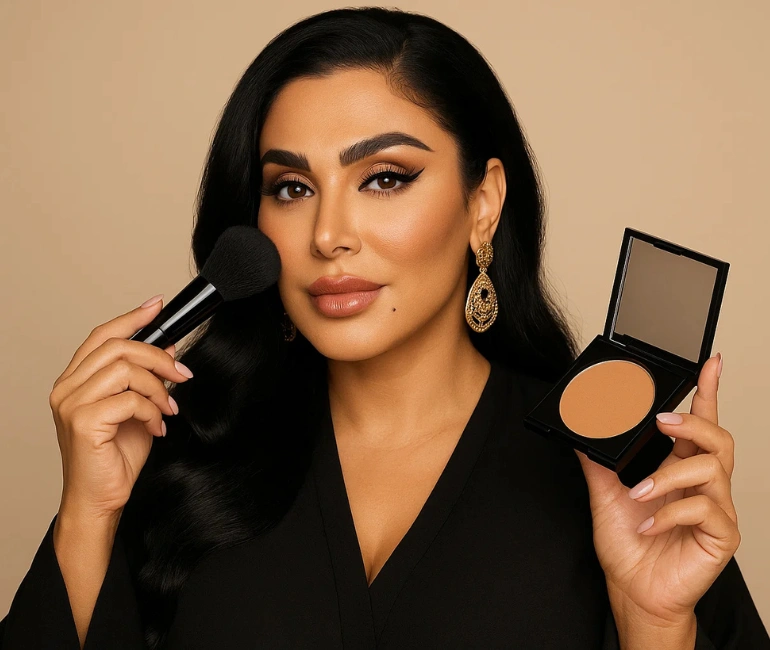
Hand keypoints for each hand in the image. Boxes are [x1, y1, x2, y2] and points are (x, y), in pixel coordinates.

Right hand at [49, 295, 192, 518]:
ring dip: (158, 388)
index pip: (102, 336)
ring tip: (167, 409)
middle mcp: (67, 388)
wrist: (101, 499)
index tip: (157, 306)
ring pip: (125, 369)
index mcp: (76, 381)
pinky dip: (152, 410)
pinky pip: (130, 399)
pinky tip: (157, 426)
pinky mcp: (82, 421)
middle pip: (118, 347)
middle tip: (181, 374)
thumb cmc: (114, 457)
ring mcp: (71, 403)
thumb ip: (145, 379)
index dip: (131, 317)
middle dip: (158, 357)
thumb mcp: (137, 408)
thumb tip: (165, 349)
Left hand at [575, 353, 739, 628]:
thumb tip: (580, 430)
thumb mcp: (605, 493)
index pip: (700, 423)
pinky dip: (670, 511)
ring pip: (713, 469)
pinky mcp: (721, 535)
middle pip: (718, 438)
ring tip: (639, 492)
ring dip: (669, 475)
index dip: (708, 391)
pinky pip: (705, 509)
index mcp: (678, 466)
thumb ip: (598, 462)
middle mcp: (702, 483)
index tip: (710, 362)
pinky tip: (648, 523)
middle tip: (662, 422)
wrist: (632, 589)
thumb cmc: (626, 544)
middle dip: (693, 422)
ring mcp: (715, 509)